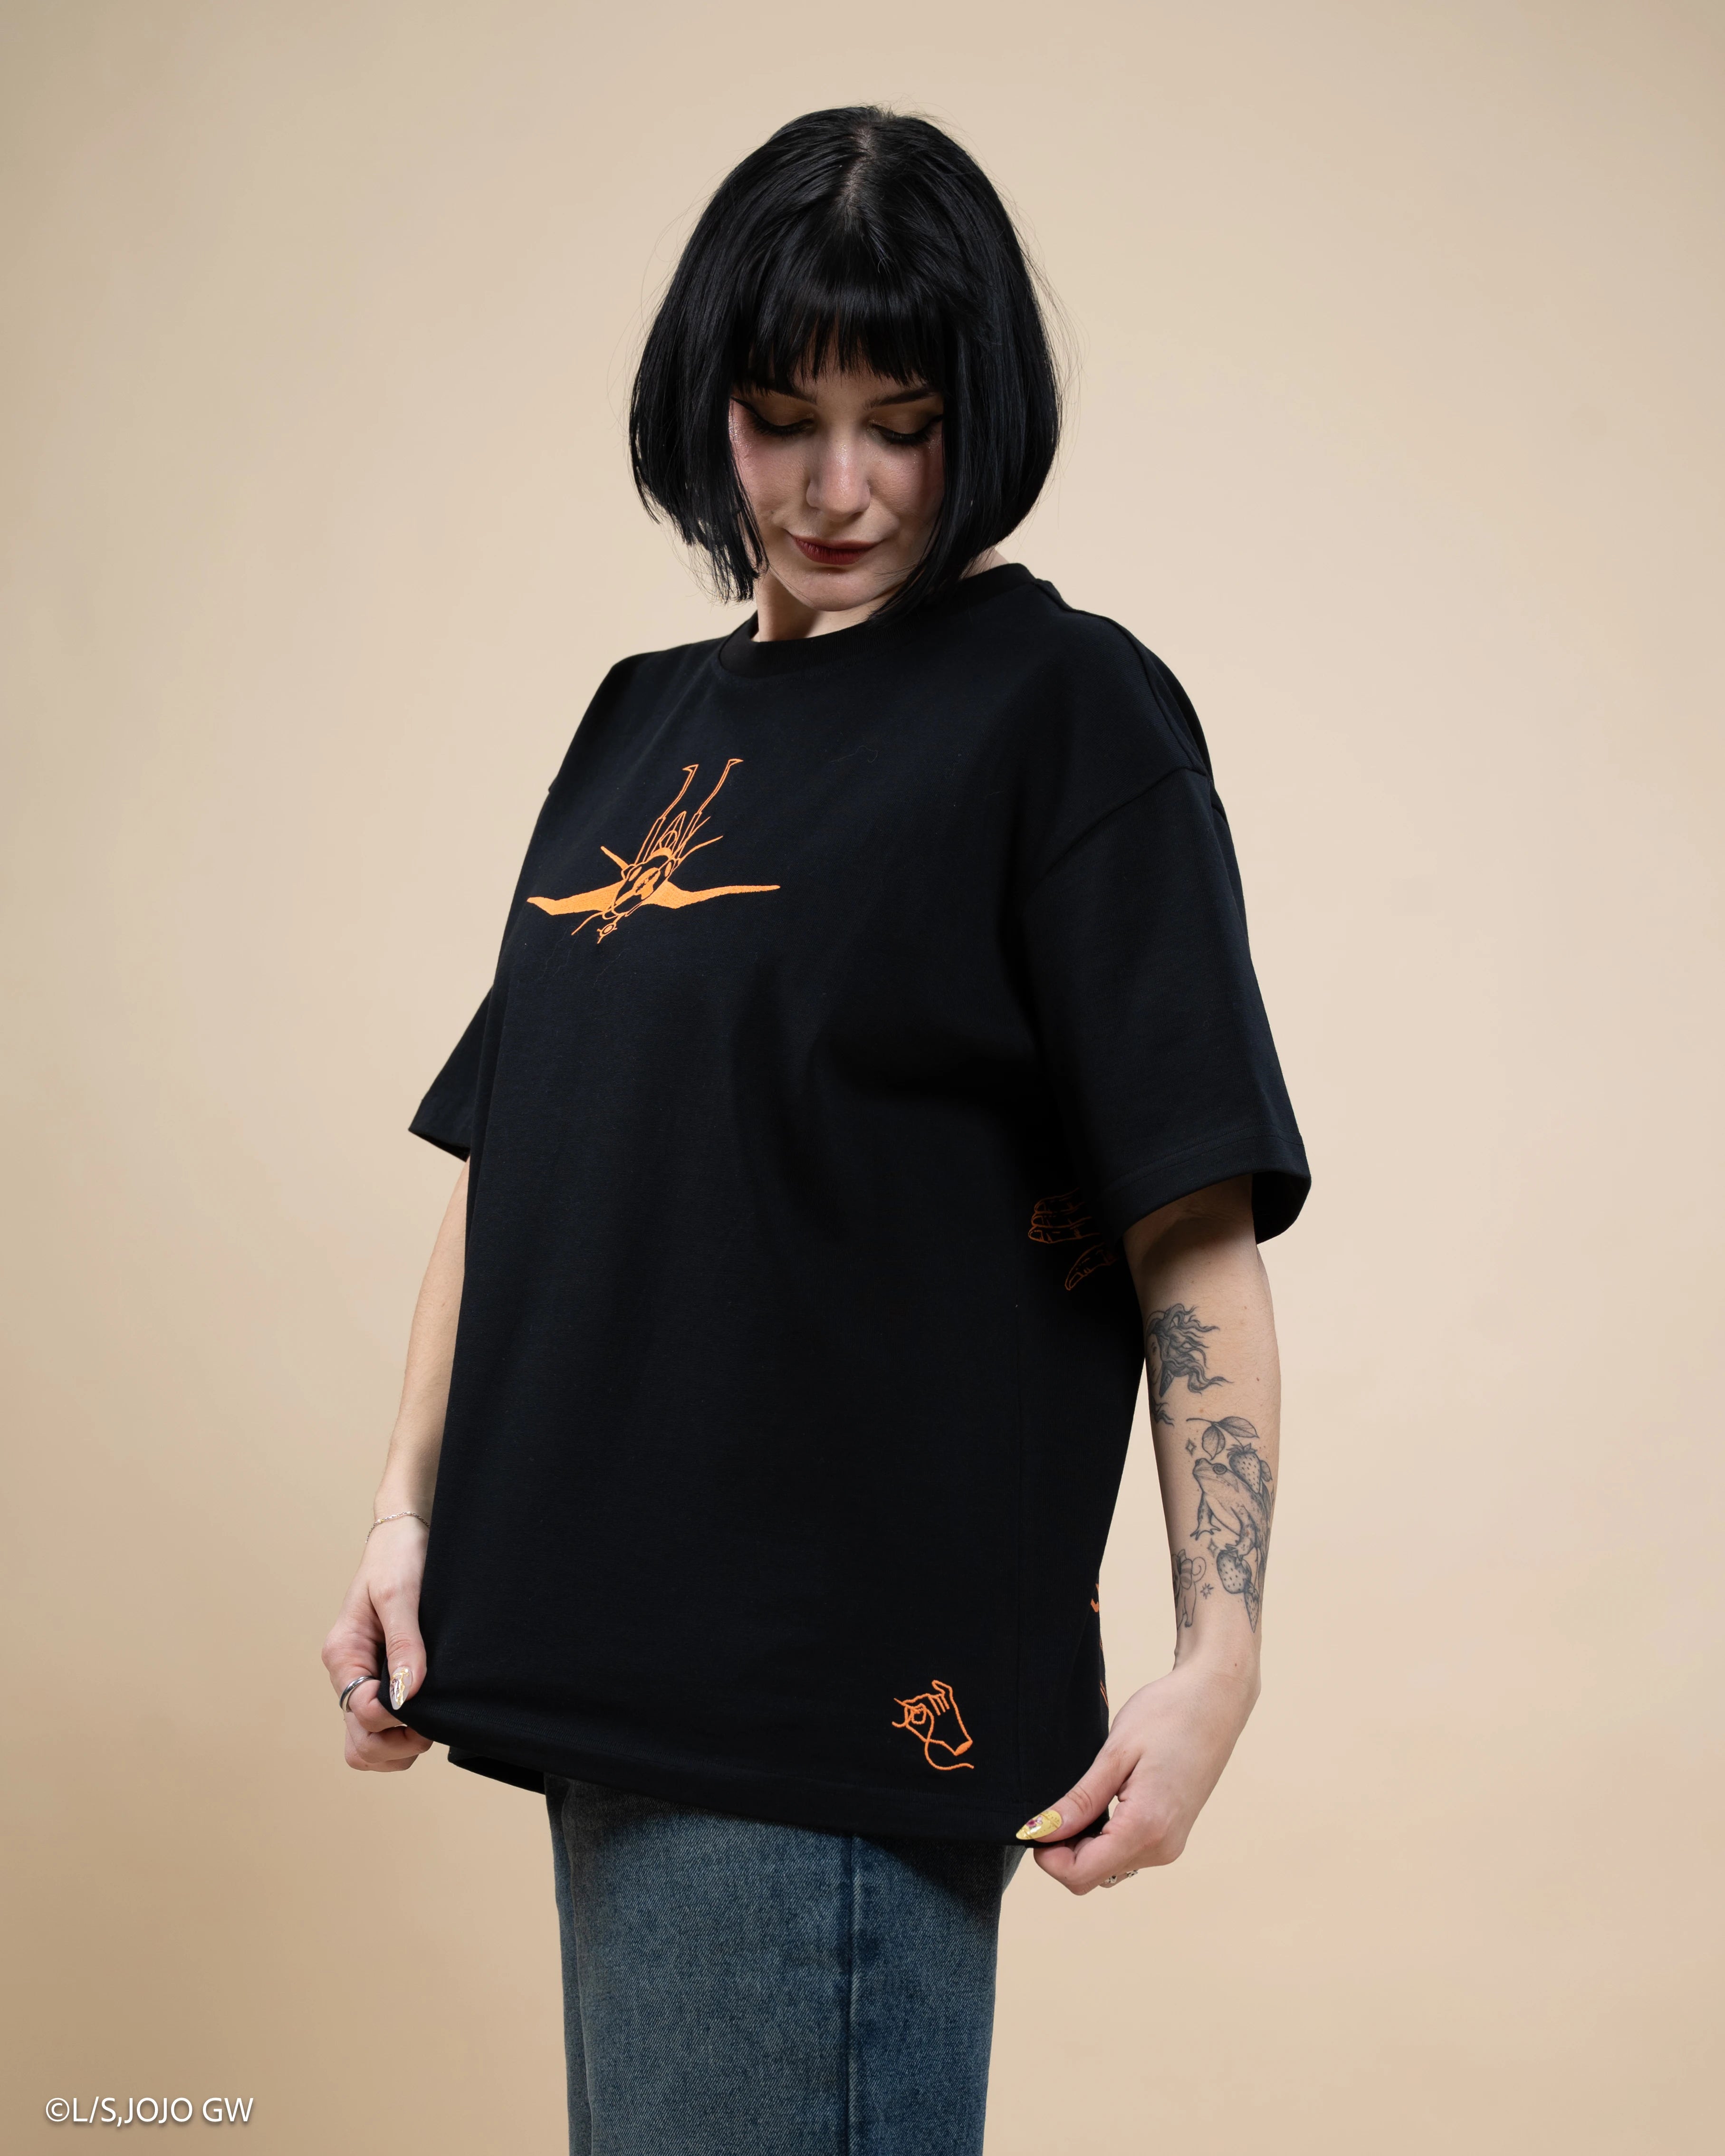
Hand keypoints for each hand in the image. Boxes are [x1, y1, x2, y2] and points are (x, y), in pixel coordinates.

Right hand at [320, 1515, 433, 1772]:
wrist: (408, 1535)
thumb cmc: (398, 1558)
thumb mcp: (399, 1595)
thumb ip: (404, 1644)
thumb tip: (407, 1694)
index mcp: (344, 1655)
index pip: (359, 1713)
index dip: (390, 1718)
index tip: (419, 1701)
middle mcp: (351, 1676)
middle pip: (360, 1743)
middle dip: (394, 1745)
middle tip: (429, 1724)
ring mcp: (369, 1683)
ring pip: (372, 1745)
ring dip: (401, 1746)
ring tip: (432, 1719)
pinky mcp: (388, 1682)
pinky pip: (389, 1730)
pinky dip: (407, 1735)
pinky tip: (431, 1712)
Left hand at [1021, 1657, 1259, 1893]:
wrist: (1215, 1700)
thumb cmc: (1167, 1716)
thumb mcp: (1115, 1754)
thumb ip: (1080, 1801)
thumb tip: (1040, 1833)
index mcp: (1146, 1828)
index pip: (1081, 1874)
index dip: (1049, 1856)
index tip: (1035, 1823)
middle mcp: (1162, 1848)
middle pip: (1092, 1876)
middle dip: (1063, 1851)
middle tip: (1056, 1805)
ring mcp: (1170, 1845)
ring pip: (1108, 1867)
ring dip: (1083, 1844)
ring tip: (1082, 1797)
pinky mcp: (1172, 1836)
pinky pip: (1126, 1853)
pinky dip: (1104, 1838)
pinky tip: (1102, 1802)